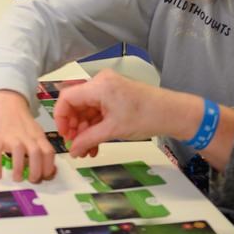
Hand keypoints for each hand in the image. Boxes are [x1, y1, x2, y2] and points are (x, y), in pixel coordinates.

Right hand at [0, 90, 56, 182]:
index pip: (48, 152)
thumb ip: (39, 145)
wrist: (5, 100)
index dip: (49, 167)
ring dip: (19, 171)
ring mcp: (11, 137)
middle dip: (35, 172)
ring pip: (19, 155)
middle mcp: (26, 136)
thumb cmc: (21, 119)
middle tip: (32, 180)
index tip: (45, 177)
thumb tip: (45, 167)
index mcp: (38, 135)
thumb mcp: (35, 130)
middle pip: (36, 155)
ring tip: (17, 178)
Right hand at [53, 69, 195, 156]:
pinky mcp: (115, 96)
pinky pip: (97, 111)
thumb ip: (88, 139)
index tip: (64, 136)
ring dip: (85, 130)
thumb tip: (72, 151)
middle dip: (74, 127)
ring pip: (86, 110)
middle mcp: (100, 82)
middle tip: (76, 147)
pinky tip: (95, 144)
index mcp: (98, 85)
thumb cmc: (144, 117)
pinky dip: (95, 126)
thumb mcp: (113, 130)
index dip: (60, 118)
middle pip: (76, 104)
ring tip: (87, 151)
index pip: (67, 97)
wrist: (172, 113)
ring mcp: (108, 88)